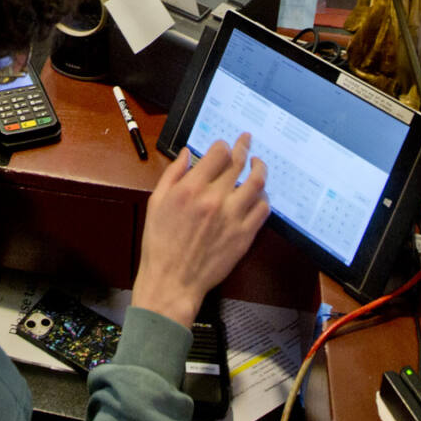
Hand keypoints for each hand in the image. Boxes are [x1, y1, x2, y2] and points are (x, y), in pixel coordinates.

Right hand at [130, 134, 269, 327]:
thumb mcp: (156, 202)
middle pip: (239, 164)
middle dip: (244, 147)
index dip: (223, 146)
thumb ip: (173, 174)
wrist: (173, 280)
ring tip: (258, 164)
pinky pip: (263, 209)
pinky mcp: (244, 235)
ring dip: (260, 168)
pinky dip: (263, 197)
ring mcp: (233, 217)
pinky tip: (258, 195)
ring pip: (257, 183)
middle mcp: (215, 199)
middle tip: (246, 141)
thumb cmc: (160, 242)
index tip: (224, 146)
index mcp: (191, 188)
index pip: (218, 154)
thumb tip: (187, 152)